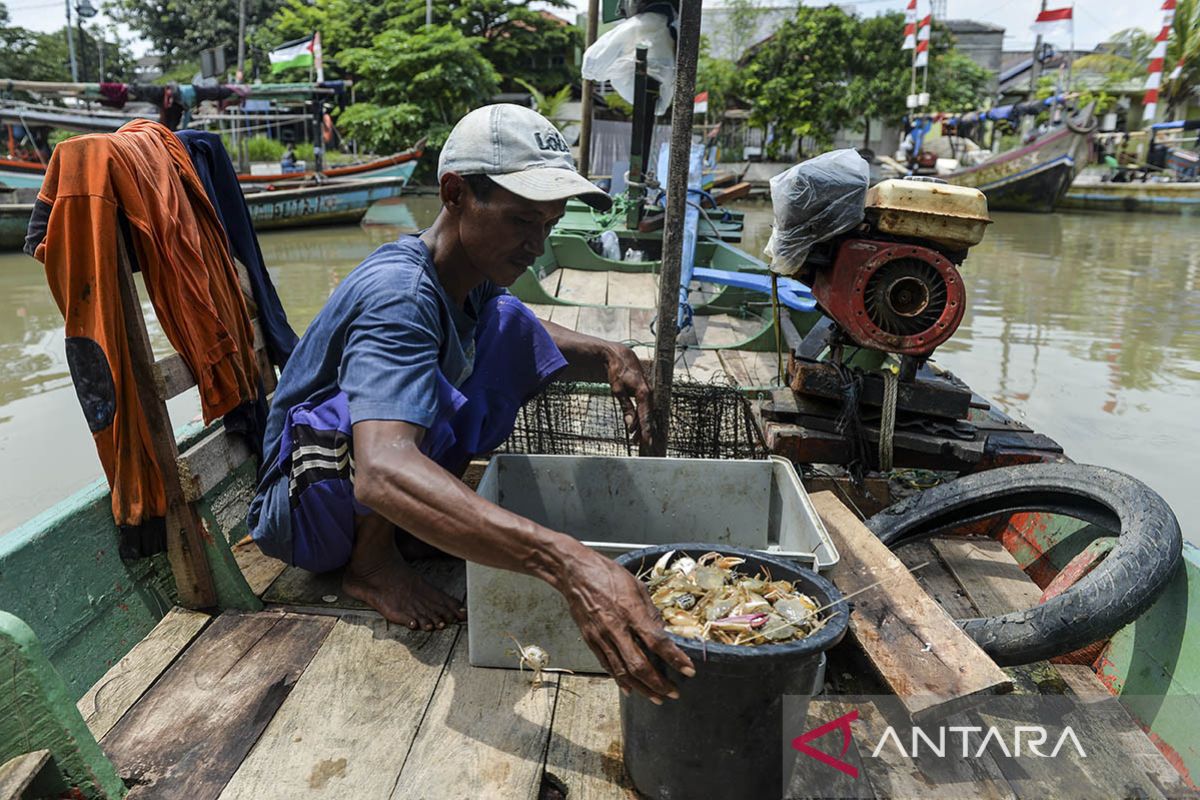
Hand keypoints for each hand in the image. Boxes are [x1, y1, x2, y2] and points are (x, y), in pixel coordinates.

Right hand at [558, 547, 694, 701]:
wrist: (576, 572)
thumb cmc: (608, 574)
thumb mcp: (637, 587)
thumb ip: (650, 612)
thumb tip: (662, 632)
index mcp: (631, 611)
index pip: (657, 641)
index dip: (675, 658)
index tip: (688, 670)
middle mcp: (616, 627)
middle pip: (639, 664)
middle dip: (659, 683)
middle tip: (673, 692)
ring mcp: (601, 636)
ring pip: (623, 671)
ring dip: (642, 688)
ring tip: (657, 697)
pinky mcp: (591, 640)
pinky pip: (607, 665)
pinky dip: (620, 680)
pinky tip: (630, 689)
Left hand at [605, 343, 653, 449]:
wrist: (620, 356)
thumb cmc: (618, 371)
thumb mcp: (618, 391)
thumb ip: (626, 408)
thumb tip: (630, 424)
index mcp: (644, 393)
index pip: (646, 416)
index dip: (646, 430)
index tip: (647, 441)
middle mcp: (649, 393)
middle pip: (647, 416)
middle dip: (643, 431)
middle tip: (640, 444)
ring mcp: (648, 392)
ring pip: (646, 413)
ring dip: (640, 425)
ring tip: (635, 438)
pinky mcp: (644, 392)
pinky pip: (644, 408)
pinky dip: (640, 417)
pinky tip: (635, 425)